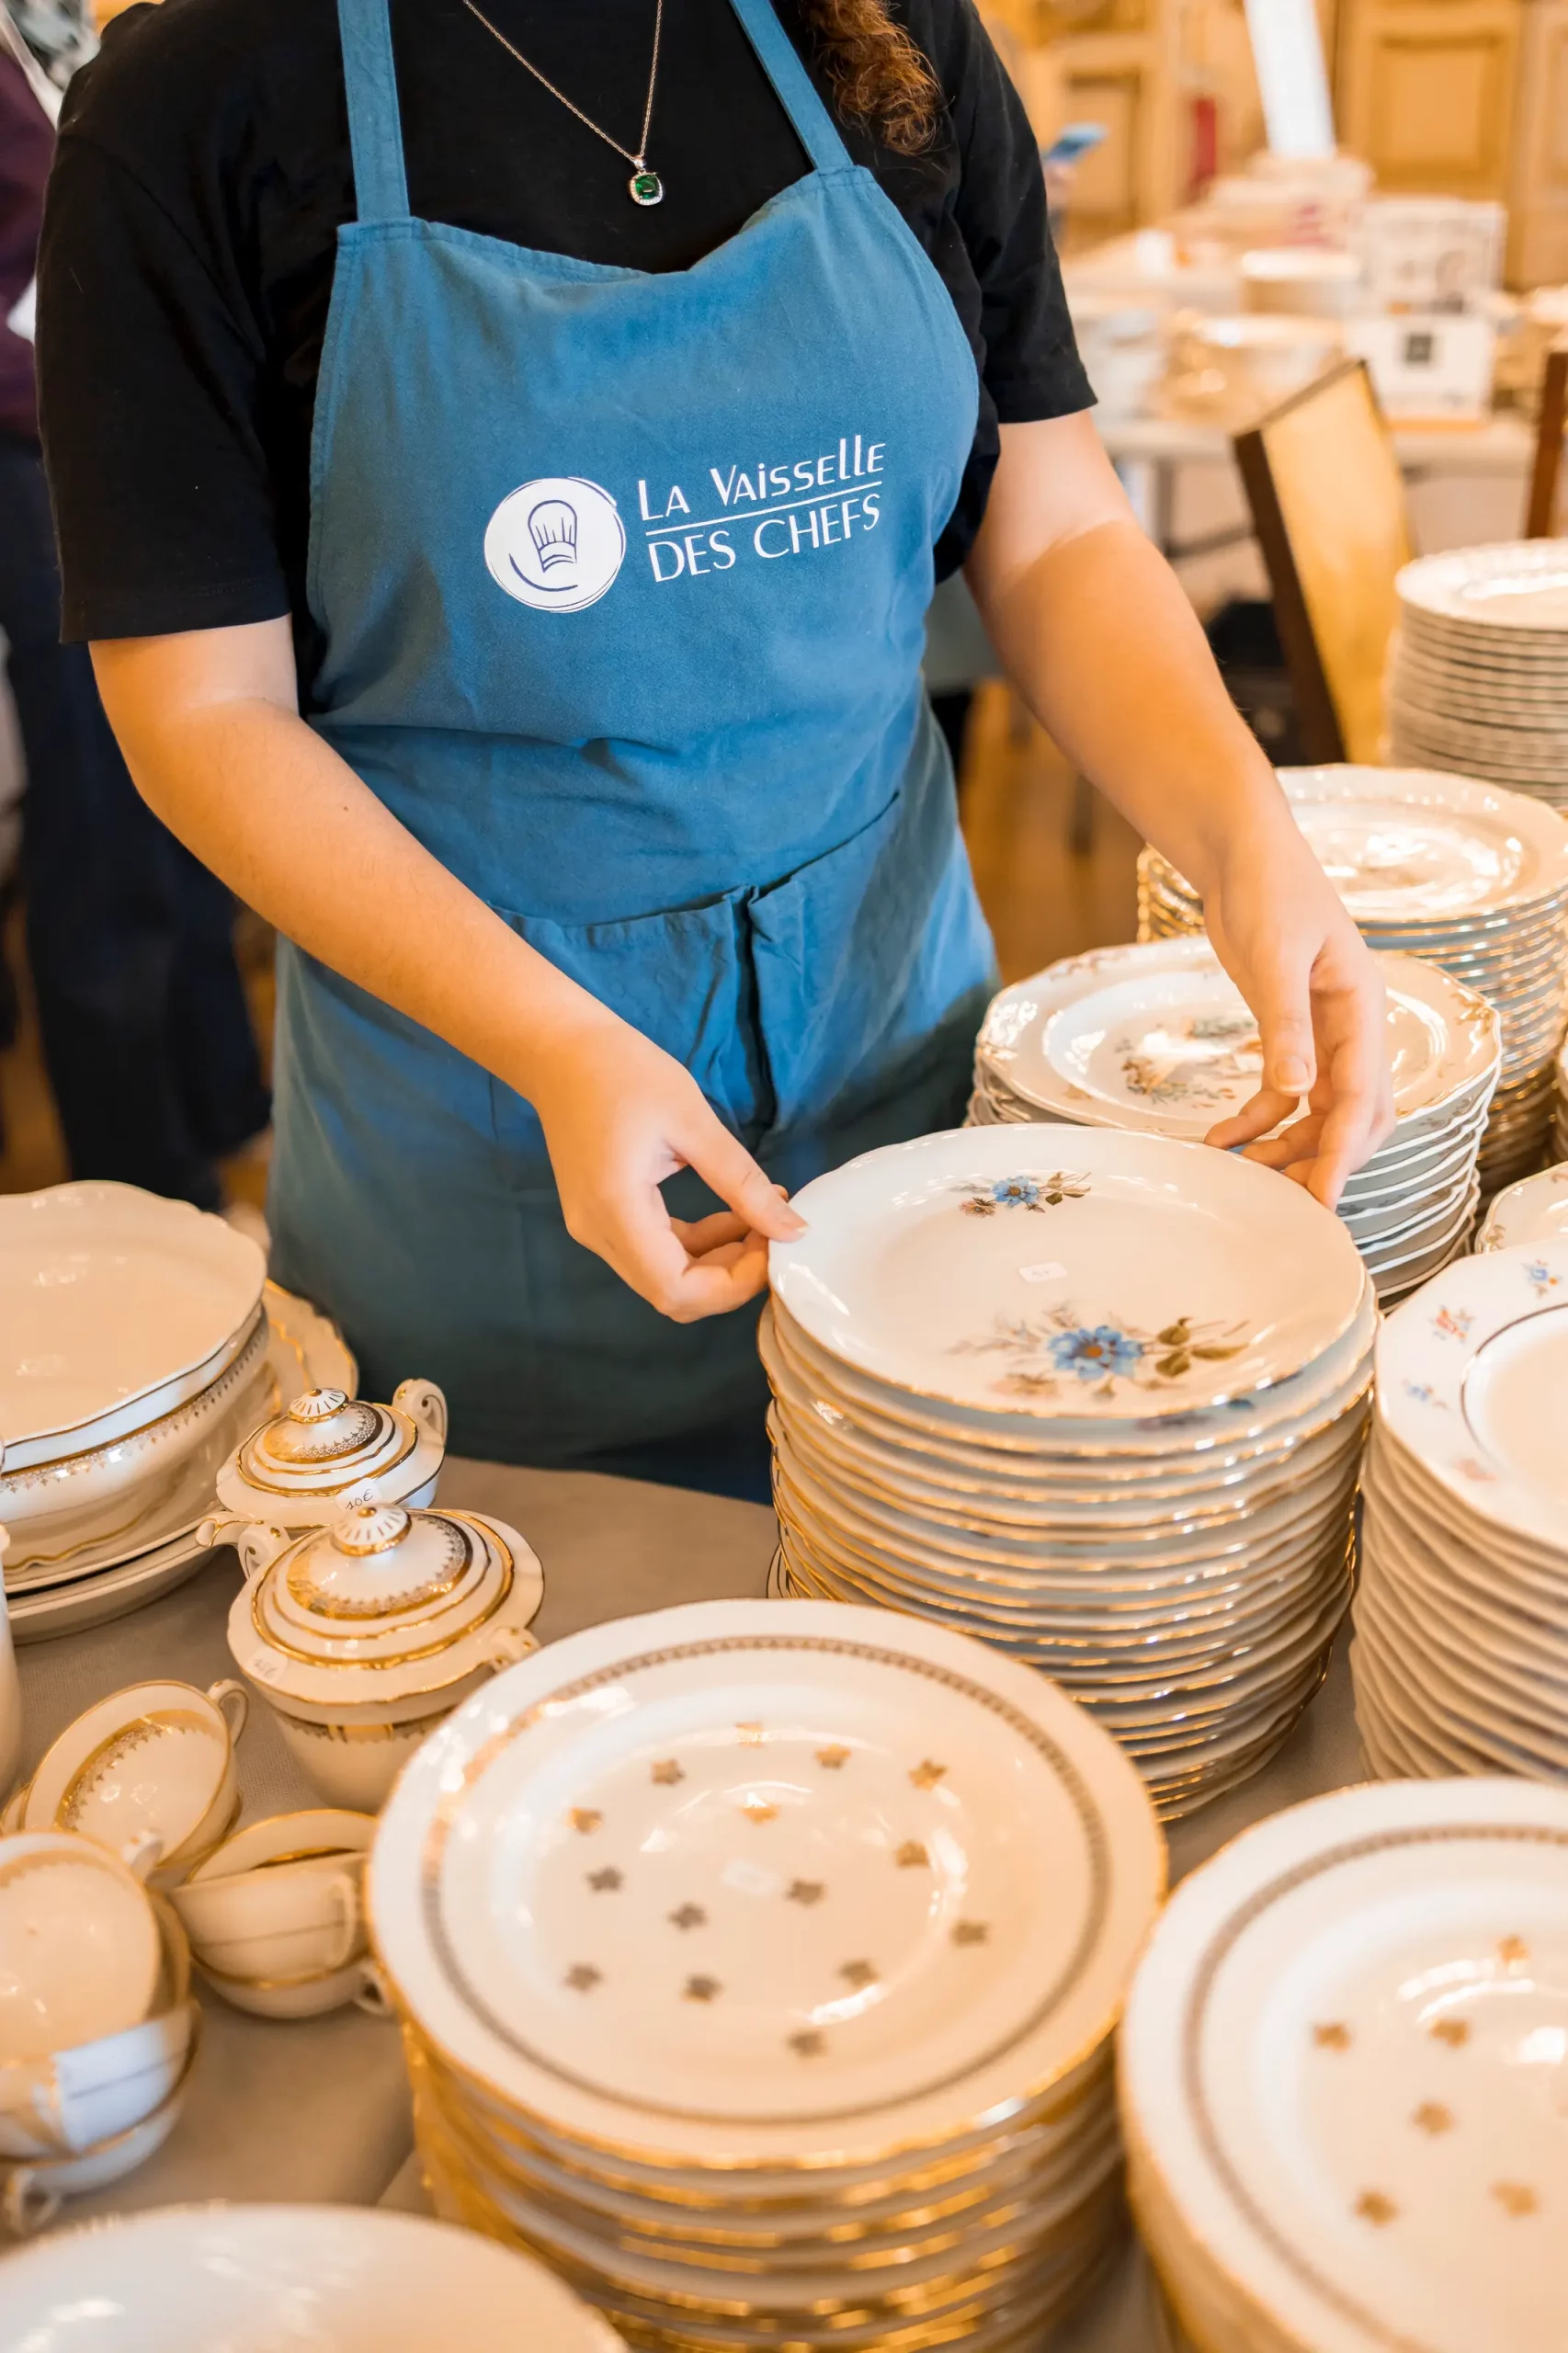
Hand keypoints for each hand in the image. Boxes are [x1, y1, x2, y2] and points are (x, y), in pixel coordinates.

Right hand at [523, 1009, 803, 1321]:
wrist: (559, 1049)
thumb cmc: (623, 1071)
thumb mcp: (694, 1122)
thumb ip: (742, 1183)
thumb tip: (794, 1230)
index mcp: (616, 1210)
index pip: (676, 1291)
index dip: (733, 1285)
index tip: (774, 1245)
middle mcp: (598, 1233)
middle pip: (671, 1294)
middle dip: (731, 1276)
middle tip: (774, 1233)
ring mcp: (594, 1229)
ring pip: (665, 1277)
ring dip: (718, 1260)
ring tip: (762, 1218)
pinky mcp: (602, 1217)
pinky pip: (655, 1251)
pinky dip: (697, 1244)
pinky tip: (732, 1213)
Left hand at [1197, 809, 1394, 1206]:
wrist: (1241, 853)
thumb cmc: (1268, 889)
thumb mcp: (1274, 956)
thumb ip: (1285, 1024)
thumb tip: (1297, 1091)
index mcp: (1362, 1010)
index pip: (1363, 1098)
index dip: (1344, 1153)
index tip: (1323, 1199)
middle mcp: (1351, 1029)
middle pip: (1352, 1116)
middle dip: (1321, 1162)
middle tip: (1286, 1206)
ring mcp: (1320, 1033)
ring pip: (1316, 1114)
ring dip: (1284, 1148)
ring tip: (1239, 1173)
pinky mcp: (1287, 1032)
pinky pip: (1282, 1094)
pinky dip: (1256, 1121)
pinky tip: (1220, 1139)